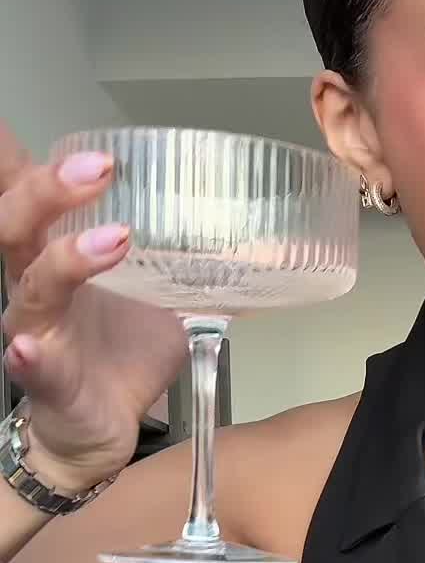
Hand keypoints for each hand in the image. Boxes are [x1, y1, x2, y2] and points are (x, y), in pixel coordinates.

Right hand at [0, 126, 187, 490]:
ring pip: (33, 284)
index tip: (65, 132)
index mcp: (55, 252)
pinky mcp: (44, 379)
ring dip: (68, 257)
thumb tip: (263, 241)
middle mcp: (34, 282)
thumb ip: (195, 265)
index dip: (28, 158)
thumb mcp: (163, 300)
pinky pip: (30, 364)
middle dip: (52, 188)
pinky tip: (28, 348)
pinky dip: (29, 356)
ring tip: (113, 240)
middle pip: (19, 222)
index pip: (29, 193)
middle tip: (101, 168)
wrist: (99, 430)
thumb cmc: (119, 356)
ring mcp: (36, 329)